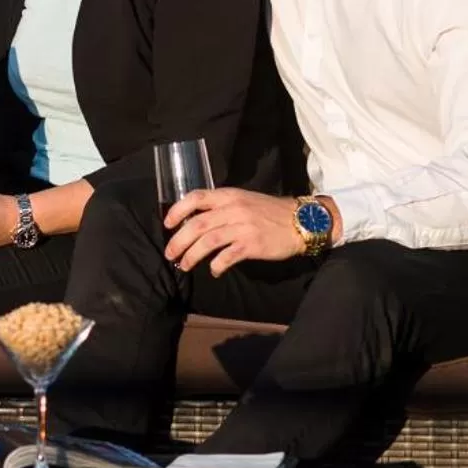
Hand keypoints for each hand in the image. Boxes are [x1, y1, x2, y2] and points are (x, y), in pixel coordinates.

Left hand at [164, 188, 331, 276]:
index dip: (178, 210)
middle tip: (170, 253)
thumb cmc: (269, 212)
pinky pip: (227, 257)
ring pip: (208, 241)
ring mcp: (242, 227)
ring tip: (184, 265)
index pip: (196, 197)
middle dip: (179, 240)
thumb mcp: (243, 200)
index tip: (167, 224)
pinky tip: (214, 271)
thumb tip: (196, 221)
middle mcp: (233, 209)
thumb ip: (221, 207)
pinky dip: (216, 265)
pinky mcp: (252, 245)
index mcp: (228, 196)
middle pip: (197, 224)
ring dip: (192, 255)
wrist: (300, 221)